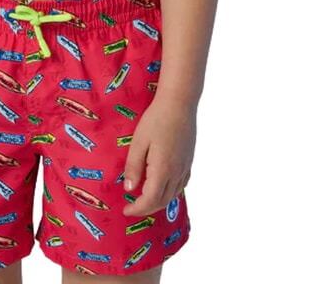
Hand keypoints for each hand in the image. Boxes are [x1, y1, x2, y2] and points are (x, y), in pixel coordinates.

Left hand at [122, 95, 195, 216]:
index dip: (137, 209)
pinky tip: (163, 186)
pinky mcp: (189, 160)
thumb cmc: (156, 119)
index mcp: (162, 170)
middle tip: (132, 207)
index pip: (150, 200)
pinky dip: (170, 192)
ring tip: (144, 199)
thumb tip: (130, 189)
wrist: (179, 103)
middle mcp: (177, 172)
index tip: (125, 210)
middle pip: (162, 201)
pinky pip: (181, 184)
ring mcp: (185, 166)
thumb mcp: (138, 142)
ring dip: (158, 202)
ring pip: (173, 194)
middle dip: (146, 208)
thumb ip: (133, 166)